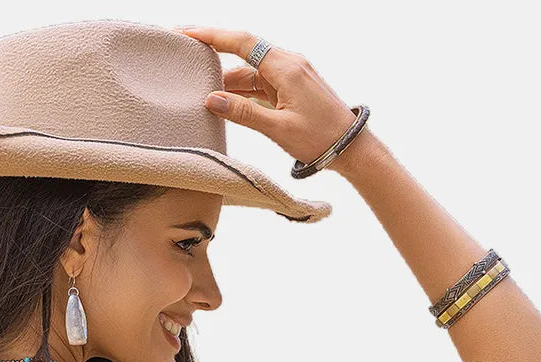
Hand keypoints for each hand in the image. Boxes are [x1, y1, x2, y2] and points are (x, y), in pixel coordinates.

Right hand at [175, 27, 359, 168]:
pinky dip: (244, 90)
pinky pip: (263, 83)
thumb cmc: (320, 139)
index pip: (243, 42)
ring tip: (203, 92)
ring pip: (252, 71)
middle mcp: (289, 64)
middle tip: (189, 62)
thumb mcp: (278, 129)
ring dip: (229, 81)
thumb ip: (243, 113)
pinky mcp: (294, 87)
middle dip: (216, 56)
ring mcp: (292, 74)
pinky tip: (228, 101)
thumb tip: (211, 100)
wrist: (352, 147)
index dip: (213, 36)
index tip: (188, 34)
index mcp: (286, 68)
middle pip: (245, 53)